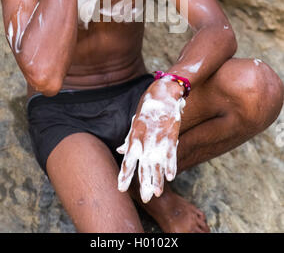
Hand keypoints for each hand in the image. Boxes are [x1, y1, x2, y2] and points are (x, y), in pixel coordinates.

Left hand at [117, 78, 185, 202]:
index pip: (128, 160)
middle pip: (144, 166)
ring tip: (158, 193)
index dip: (125, 175)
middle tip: (145, 199)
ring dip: (158, 179)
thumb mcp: (135, 122)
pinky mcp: (171, 135)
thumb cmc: (147, 108)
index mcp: (135, 137)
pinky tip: (171, 177)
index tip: (121, 189)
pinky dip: (171, 165)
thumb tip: (120, 150)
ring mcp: (159, 138)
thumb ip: (129, 138)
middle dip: (144, 183)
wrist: (163, 92)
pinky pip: (171, 153)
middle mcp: (146, 140)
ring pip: (158, 163)